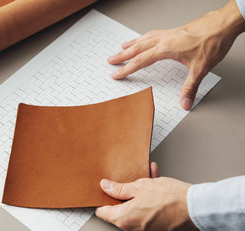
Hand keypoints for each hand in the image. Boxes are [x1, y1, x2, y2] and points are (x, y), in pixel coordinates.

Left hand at [95, 162, 198, 230]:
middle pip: (119, 210)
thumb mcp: (140, 186)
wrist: (195, 208)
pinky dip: (148, 200)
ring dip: (138, 195)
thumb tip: (106, 187)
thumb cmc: (170, 198)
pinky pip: (146, 213)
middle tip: (131, 181)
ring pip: (134, 210)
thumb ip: (119, 188)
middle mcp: (131, 230)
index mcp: (123, 219)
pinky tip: (155, 184)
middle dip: (125, 195)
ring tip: (147, 178)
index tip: (104, 191)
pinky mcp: (155, 230)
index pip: (103, 212)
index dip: (103, 199)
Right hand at [108, 0, 244, 109]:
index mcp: (166, 49)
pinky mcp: (174, 31)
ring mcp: (168, 34)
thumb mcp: (200, 69)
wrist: (223, 25)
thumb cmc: (213, 42)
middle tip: (111, 60)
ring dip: (130, 45)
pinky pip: (152, 34)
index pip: (140, 61)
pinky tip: (144, 39)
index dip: (126, 69)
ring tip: (122, 48)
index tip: (116, 74)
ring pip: (143, 39)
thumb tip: (184, 102)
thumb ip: (190, 87)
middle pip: (137, 48)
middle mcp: (164, 39)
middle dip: (122, 56)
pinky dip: (143, 37)